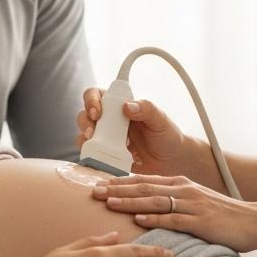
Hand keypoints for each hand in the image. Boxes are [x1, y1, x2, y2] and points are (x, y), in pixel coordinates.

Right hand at [74, 89, 188, 174]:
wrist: (171, 161)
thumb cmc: (167, 135)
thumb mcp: (161, 119)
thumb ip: (147, 109)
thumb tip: (128, 106)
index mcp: (119, 106)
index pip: (97, 95)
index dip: (91, 100)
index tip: (97, 112)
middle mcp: (109, 120)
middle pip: (85, 115)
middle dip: (84, 122)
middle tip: (93, 133)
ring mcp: (106, 139)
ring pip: (84, 135)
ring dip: (84, 140)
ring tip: (96, 147)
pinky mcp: (106, 155)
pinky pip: (91, 155)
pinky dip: (91, 157)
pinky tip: (102, 159)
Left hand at [93, 175, 256, 252]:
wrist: (255, 221)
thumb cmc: (223, 216)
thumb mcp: (194, 203)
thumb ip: (171, 202)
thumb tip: (144, 209)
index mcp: (180, 184)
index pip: (143, 180)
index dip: (119, 182)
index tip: (98, 183)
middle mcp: (183, 189)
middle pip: (143, 188)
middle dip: (117, 189)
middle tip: (93, 191)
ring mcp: (192, 204)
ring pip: (154, 200)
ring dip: (129, 201)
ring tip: (108, 203)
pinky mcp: (200, 220)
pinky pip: (173, 218)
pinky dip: (154, 218)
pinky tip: (138, 219)